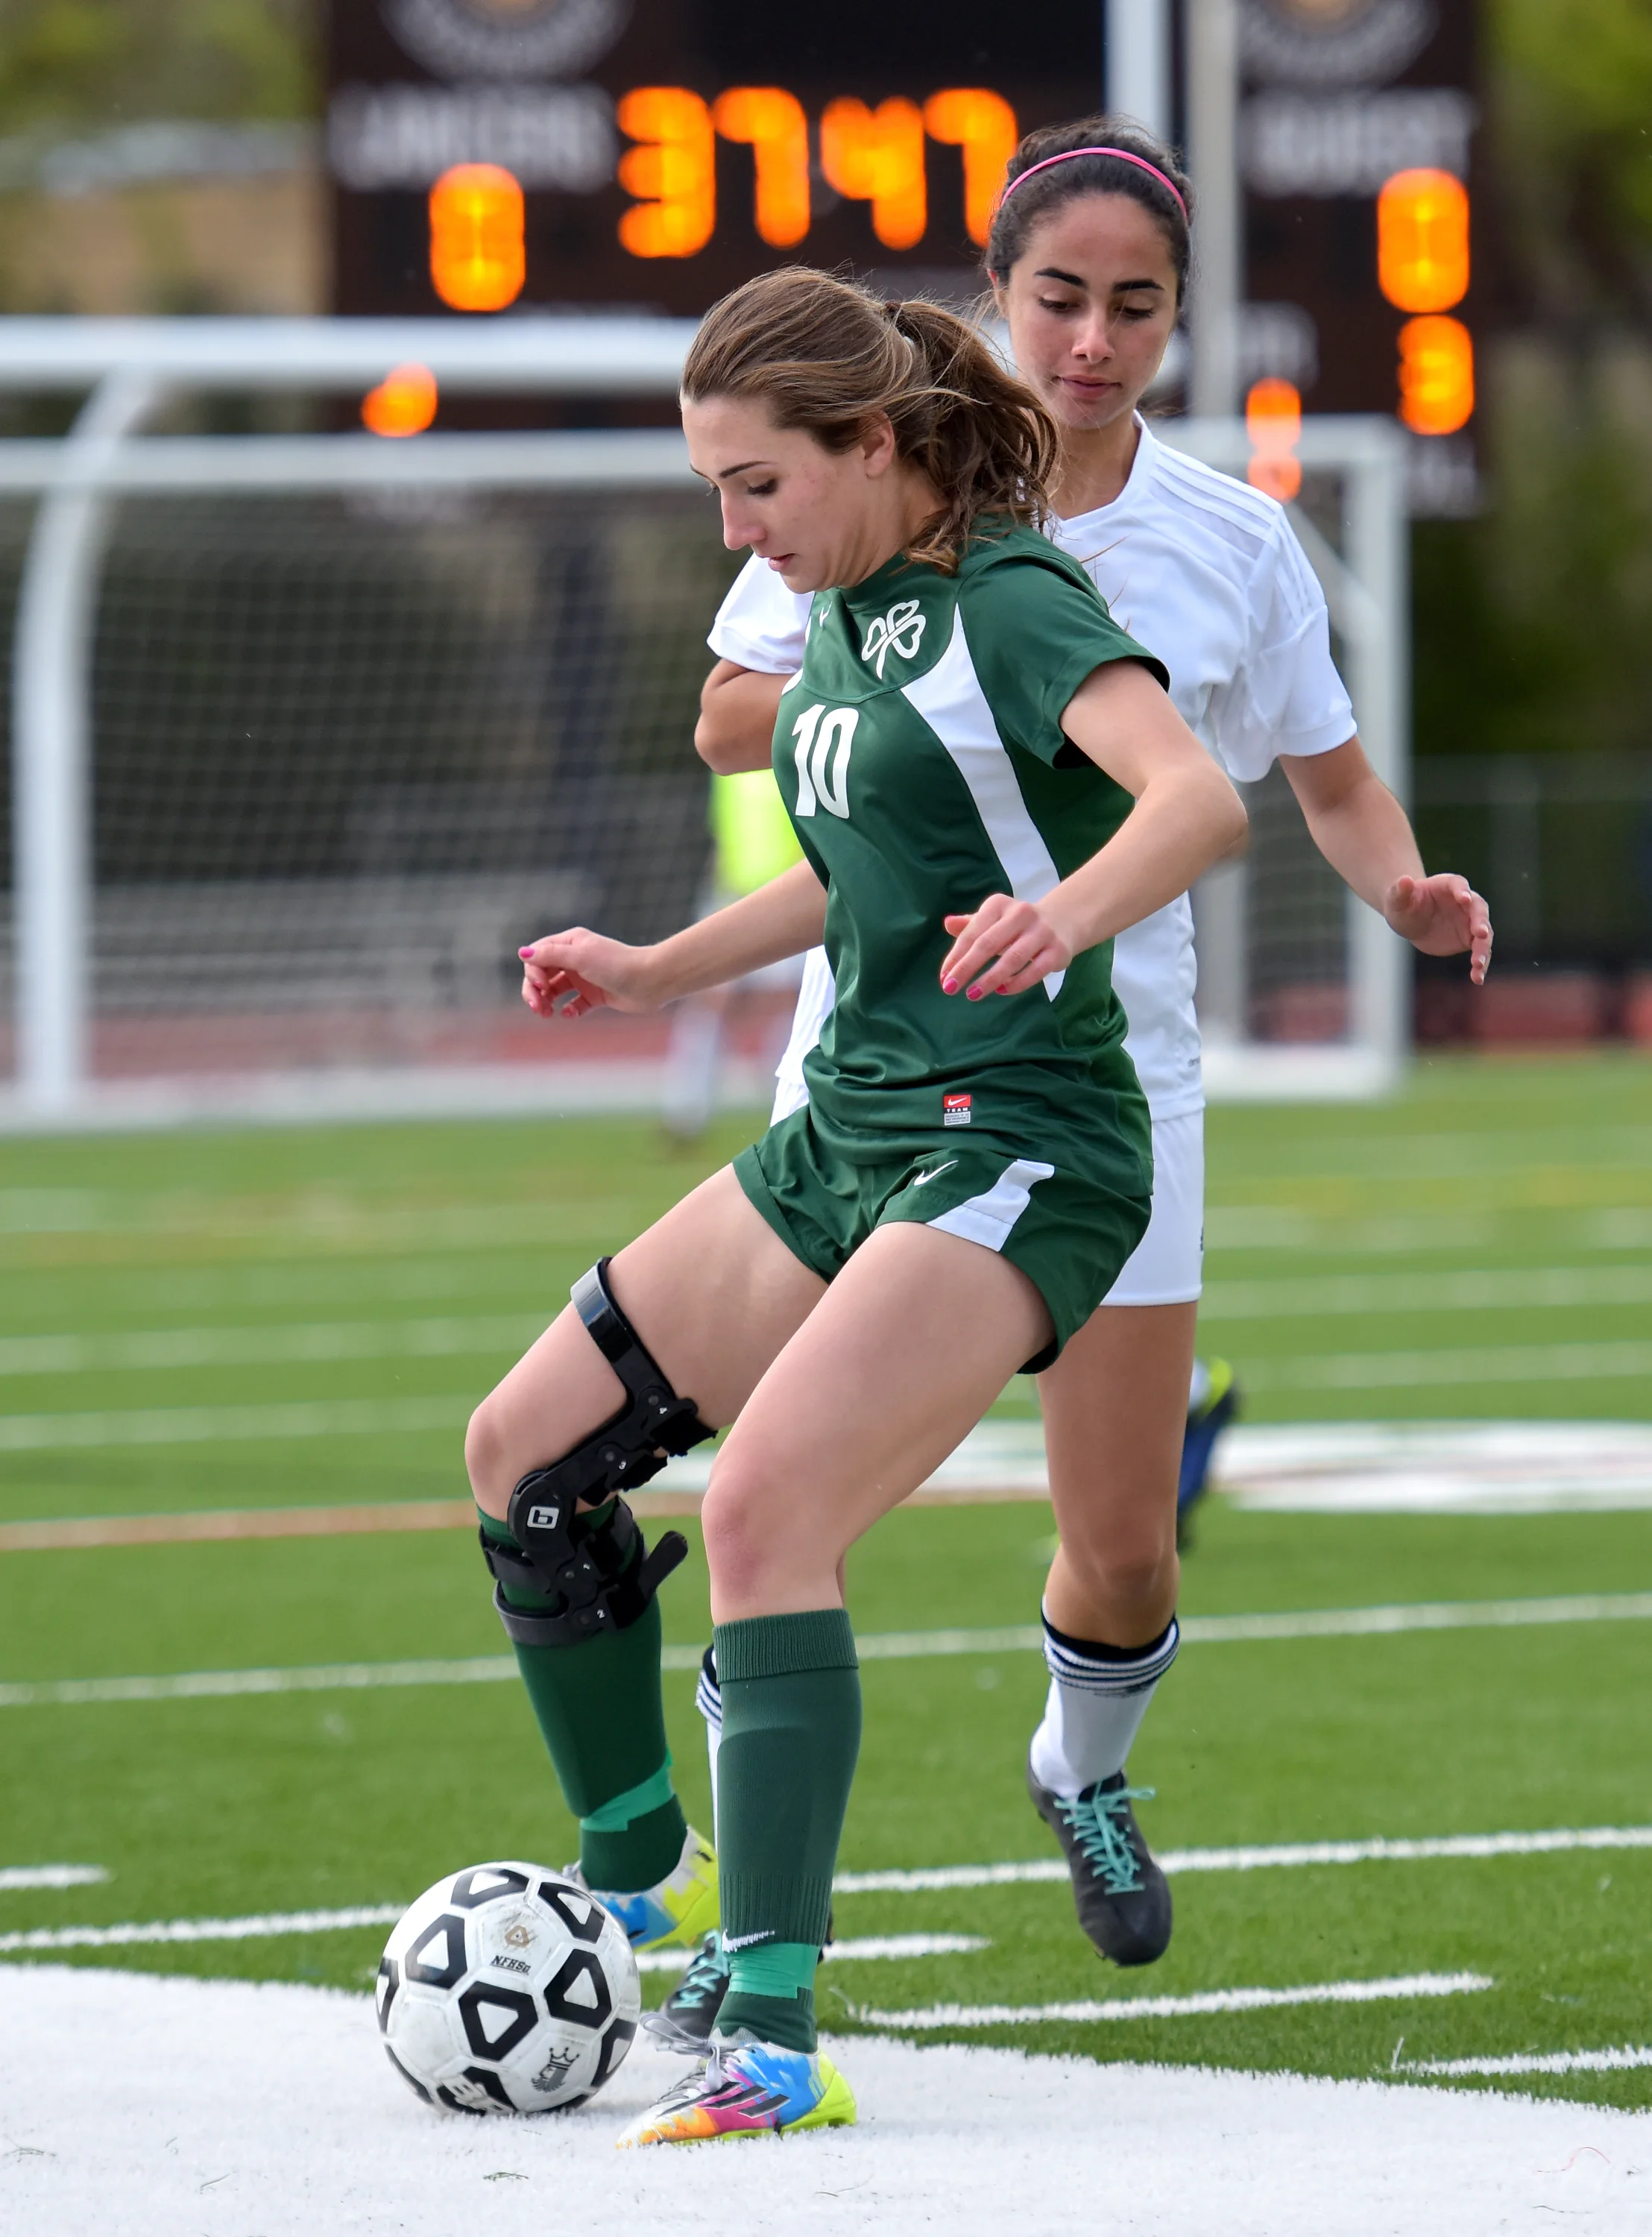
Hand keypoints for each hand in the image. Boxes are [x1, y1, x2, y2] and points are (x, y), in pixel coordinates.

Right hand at [517, 929, 662, 1019]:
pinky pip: (575, 1004)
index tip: (541, 986)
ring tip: (547, 1014)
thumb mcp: (579, 957)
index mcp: (570, 943)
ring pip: (556, 991)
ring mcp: (586, 978)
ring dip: (547, 1002)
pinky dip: (569, 1010)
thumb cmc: (616, 965)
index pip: (538, 955)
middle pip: (543, 974)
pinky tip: (570, 1014)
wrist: (650, 981)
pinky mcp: (596, 996)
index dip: (532, 971)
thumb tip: (522, 953)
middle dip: (535, 991)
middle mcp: (576, 958)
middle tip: (537, 1008)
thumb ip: (550, 956)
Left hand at [939, 894, 1073, 1000]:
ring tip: (973, 995)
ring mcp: (1041, 932)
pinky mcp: (1057, 950)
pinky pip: (1036, 970)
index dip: (955, 957)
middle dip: (966, 968)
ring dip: (990, 979)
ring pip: (1012, 958)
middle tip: (950, 989)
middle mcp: (1020, 914)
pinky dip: (1018, 983)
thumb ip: (970, 925)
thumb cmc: (1016, 925)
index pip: (972, 933)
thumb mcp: (993, 920)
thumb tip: (947, 924)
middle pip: (988, 944)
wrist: (1062, 919)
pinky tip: (1002, 991)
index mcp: (999, 905)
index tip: (944, 978)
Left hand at [1383, 873, 1491, 984]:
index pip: (1459, 885)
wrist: (1410, 920)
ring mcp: (1470, 921)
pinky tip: (1477, 978)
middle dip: (1481, 921)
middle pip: (1478, 909)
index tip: (1464, 899)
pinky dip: (1480, 964)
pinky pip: (1480, 951)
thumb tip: (1404, 879)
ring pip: (1484, 934)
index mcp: (1449, 885)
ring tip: (1478, 963)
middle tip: (1481, 933)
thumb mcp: (1397, 899)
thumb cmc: (1404, 905)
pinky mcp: (1469, 939)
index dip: (1462, 891)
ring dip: (1484, 948)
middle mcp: (1466, 902)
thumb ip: (1401, 890)